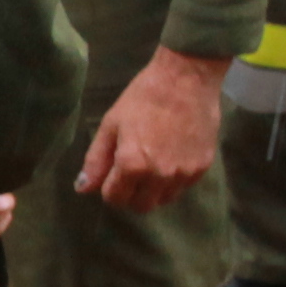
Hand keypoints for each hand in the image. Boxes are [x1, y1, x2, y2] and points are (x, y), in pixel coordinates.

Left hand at [76, 48, 228, 212]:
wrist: (187, 80)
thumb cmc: (143, 97)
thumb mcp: (111, 124)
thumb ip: (96, 160)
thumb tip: (83, 188)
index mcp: (132, 164)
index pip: (115, 198)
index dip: (108, 188)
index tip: (111, 174)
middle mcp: (159, 176)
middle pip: (140, 206)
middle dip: (129, 195)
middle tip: (129, 173)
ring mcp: (184, 174)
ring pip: (163, 200)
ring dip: (152, 191)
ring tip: (150, 165)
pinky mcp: (202, 168)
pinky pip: (182, 187)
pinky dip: (172, 181)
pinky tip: (169, 157)